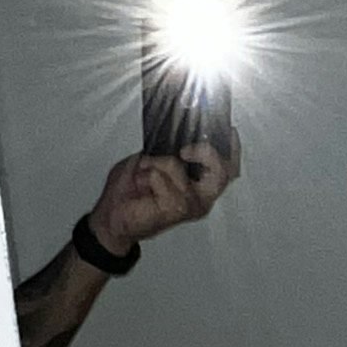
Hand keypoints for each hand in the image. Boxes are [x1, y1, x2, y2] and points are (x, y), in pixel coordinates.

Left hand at [86, 112, 238, 256]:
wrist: (113, 215)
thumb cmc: (133, 191)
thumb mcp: (154, 159)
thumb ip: (172, 149)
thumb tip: (180, 134)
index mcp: (200, 185)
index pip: (229, 168)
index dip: (233, 149)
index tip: (229, 130)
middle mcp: (201, 197)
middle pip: (223, 171)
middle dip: (206, 153)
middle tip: (184, 150)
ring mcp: (191, 205)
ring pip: (177, 167)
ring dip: (154, 163)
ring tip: (144, 173)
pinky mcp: (176, 209)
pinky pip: (160, 177)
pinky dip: (146, 175)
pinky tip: (142, 186)